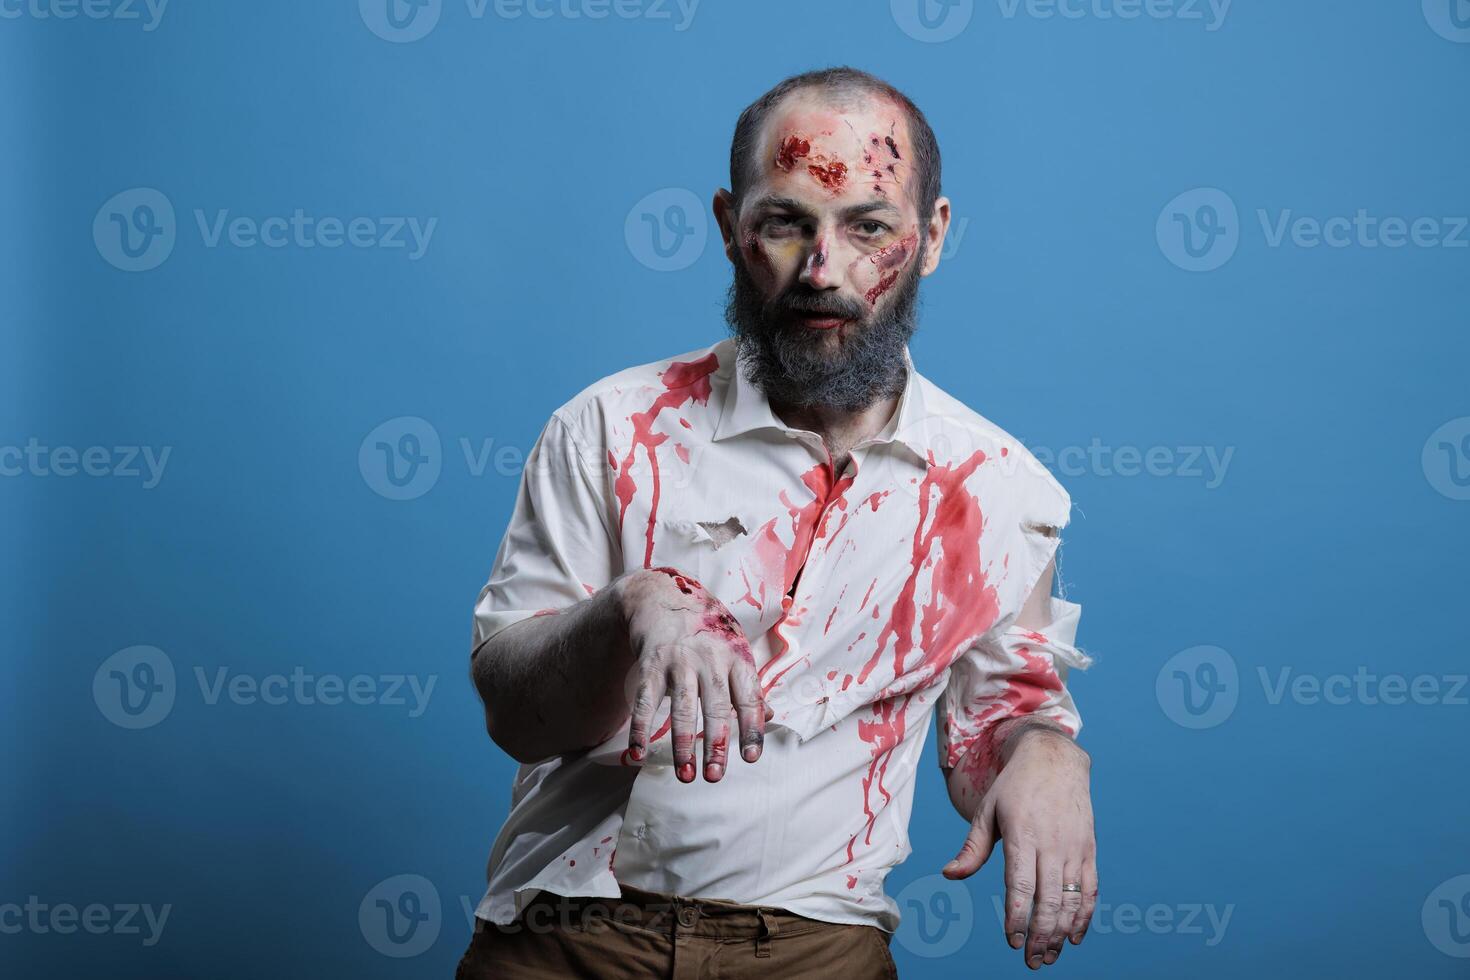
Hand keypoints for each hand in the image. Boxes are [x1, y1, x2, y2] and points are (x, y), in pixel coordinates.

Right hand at [616, 565, 765, 782]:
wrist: (663, 597)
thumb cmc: (706, 630)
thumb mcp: (734, 649)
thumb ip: (749, 684)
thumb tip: (772, 715)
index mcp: (737, 656)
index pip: (749, 697)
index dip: (751, 728)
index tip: (751, 757)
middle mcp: (710, 658)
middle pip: (715, 706)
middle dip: (715, 744)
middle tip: (715, 776)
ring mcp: (679, 660)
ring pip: (682, 707)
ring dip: (682, 744)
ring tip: (685, 775)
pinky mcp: (651, 663)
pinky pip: (645, 700)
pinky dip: (641, 727)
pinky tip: (638, 752)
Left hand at [943, 730, 1095, 968]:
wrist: (1054, 758)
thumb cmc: (1014, 786)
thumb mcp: (987, 810)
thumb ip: (972, 848)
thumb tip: (949, 875)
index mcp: (1023, 834)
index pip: (1021, 885)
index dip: (1017, 916)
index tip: (1011, 941)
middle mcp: (1052, 843)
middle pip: (1049, 900)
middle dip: (1040, 936)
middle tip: (1031, 962)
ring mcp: (1074, 847)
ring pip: (1071, 900)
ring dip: (1062, 933)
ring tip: (1049, 956)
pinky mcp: (1089, 849)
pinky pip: (1090, 889)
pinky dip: (1084, 916)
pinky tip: (1074, 936)